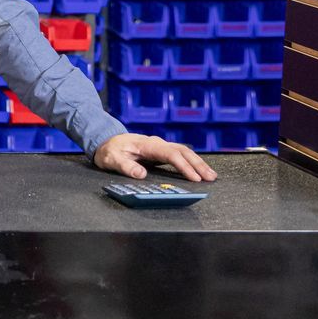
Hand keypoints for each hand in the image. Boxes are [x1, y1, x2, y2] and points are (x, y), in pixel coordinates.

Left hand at [93, 133, 216, 182]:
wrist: (106, 140)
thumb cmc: (109, 151)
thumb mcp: (111, 159)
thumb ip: (126, 166)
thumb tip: (141, 175)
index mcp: (148, 145)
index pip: (171, 154)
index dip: (184, 166)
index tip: (194, 178)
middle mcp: (157, 143)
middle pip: (183, 151)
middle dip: (198, 164)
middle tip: (211, 178)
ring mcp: (160, 146)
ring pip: (184, 152)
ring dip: (198, 163)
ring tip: (211, 175)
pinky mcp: (160, 151)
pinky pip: (180, 155)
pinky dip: (191, 162)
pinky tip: (199, 170)